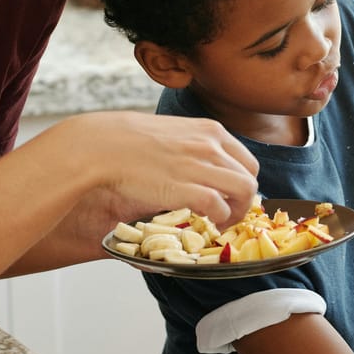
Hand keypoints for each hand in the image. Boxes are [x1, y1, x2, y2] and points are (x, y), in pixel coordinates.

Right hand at [71, 111, 259, 229]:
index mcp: (211, 130)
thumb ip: (195, 146)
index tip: (232, 197)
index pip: (247, 161)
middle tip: (228, 214)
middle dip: (244, 201)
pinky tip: (207, 223)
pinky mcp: (187, 188)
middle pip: (250, 178)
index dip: (243, 183)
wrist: (102, 146)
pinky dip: (219, 219)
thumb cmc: (129, 141)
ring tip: (220, 222)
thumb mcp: (175, 132)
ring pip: (244, 192)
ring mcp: (201, 166)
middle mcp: (212, 145)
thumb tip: (204, 167)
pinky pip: (219, 207)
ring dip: (236, 213)